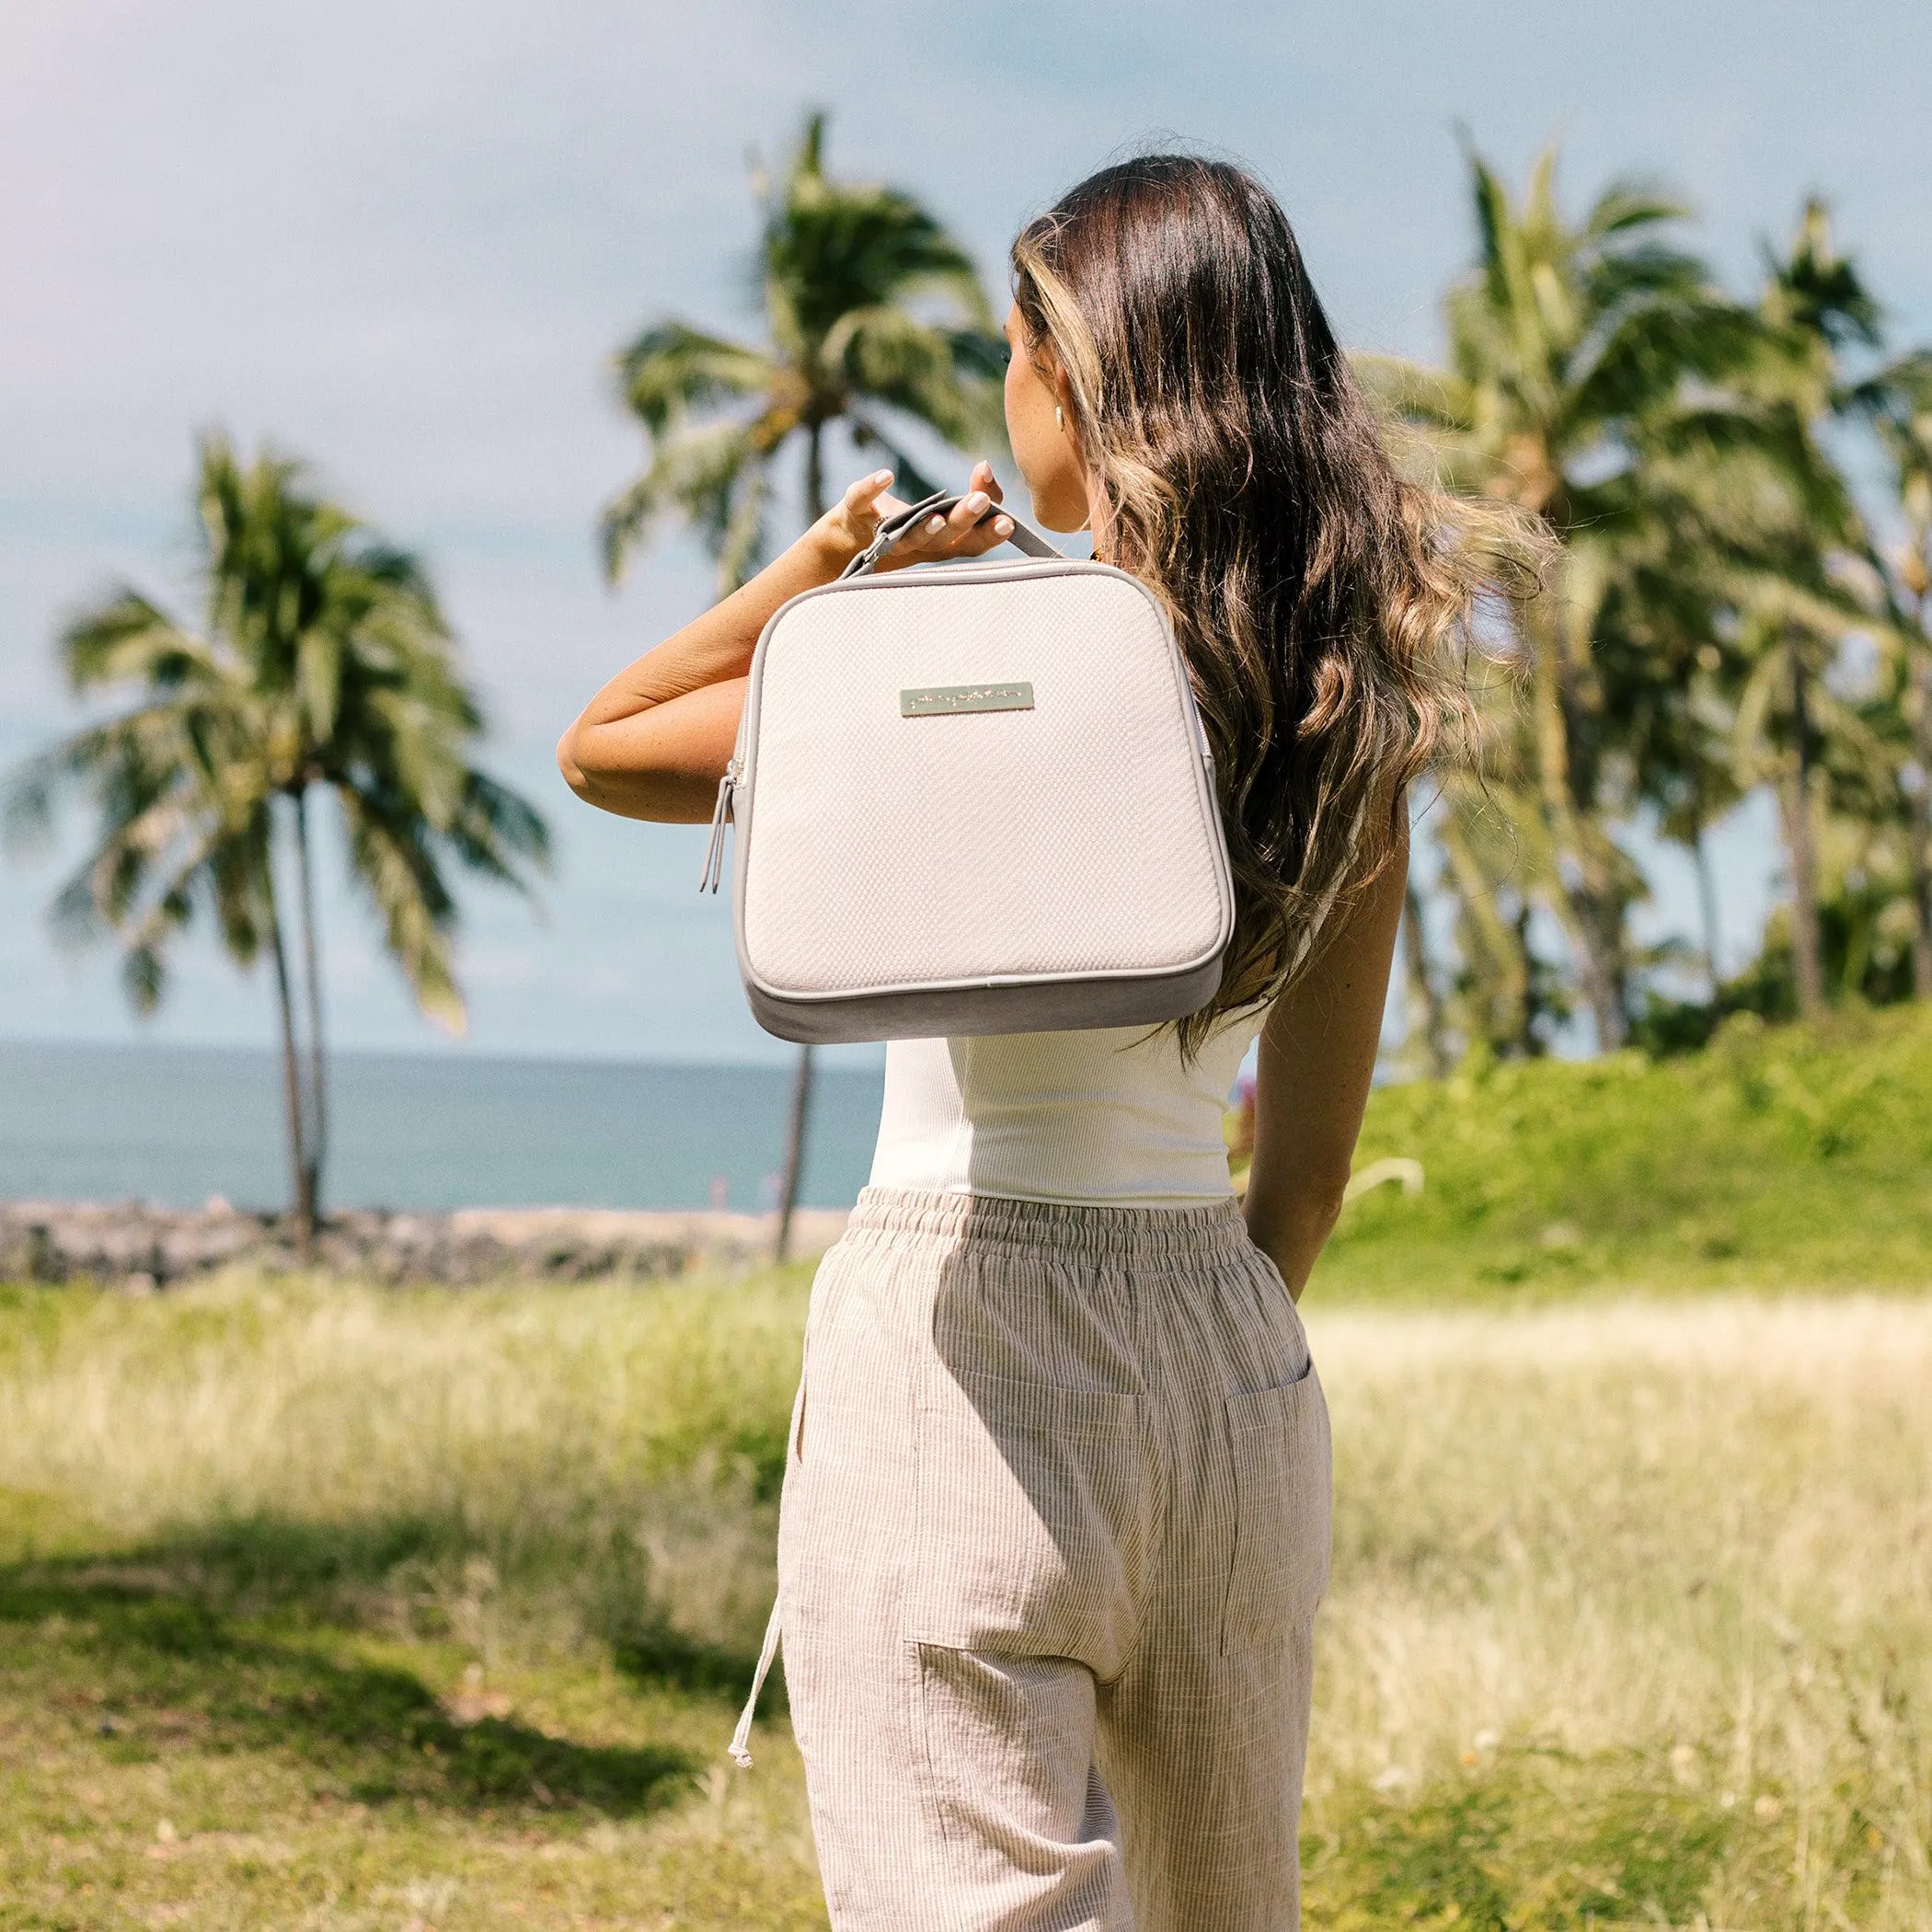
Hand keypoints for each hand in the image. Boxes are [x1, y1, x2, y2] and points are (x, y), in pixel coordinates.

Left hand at [817, 461, 1015, 571]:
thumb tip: (987, 468)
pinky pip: (863, 500)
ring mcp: (886, 535)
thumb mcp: (947, 513)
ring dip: (924, 527)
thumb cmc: (909, 525)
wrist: (850, 544)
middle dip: (963, 522)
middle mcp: (917, 546)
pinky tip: (885, 476)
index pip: (971, 544)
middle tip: (980, 504)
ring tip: (937, 516)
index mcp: (942, 546)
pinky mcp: (857, 516)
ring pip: (909, 536)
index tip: (1007, 521)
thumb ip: (975, 496)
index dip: (990, 535)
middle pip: (945, 539)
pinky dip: (872, 487)